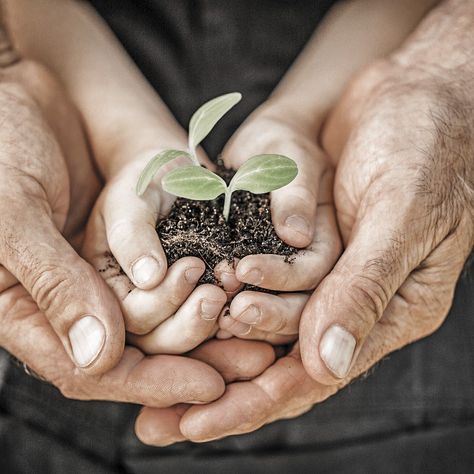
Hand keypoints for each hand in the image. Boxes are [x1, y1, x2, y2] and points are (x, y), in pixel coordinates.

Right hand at [0, 59, 231, 405]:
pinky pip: (170, 278)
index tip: (206, 386)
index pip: (90, 370)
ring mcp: (103, 273)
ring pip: (160, 320)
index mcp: (27, 310)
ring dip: (205, 323)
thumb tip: (99, 357)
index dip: (149, 382)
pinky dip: (202, 287)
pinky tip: (236, 289)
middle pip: (135, 351)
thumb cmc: (1, 144)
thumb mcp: (13, 213)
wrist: (28, 92)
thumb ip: (53, 284)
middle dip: (191, 354)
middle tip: (245, 356)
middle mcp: (70, 300)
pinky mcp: (132, 244)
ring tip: (244, 313)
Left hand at [137, 49, 473, 441]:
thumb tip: (326, 364)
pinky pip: (261, 276)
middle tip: (164, 397)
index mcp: (394, 307)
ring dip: (219, 334)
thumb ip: (366, 287)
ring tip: (169, 351)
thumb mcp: (403, 214)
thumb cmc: (426, 146)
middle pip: (283, 354)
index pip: (318, 372)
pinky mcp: (305, 239)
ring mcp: (328, 268)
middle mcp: (356, 297)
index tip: (197, 422)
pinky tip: (191, 302)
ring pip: (267, 318)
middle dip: (225, 379)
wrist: (414, 93)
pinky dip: (226, 291)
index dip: (257, 401)